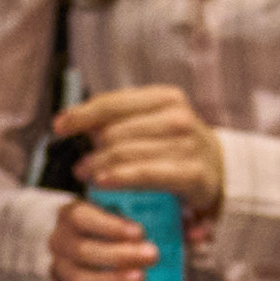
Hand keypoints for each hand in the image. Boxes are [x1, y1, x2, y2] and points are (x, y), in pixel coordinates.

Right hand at [44, 200, 161, 280]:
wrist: (96, 245)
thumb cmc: (118, 225)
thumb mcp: (132, 212)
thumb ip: (158, 215)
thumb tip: (195, 233)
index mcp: (72, 215)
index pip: (81, 217)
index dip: (108, 226)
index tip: (140, 232)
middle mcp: (61, 241)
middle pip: (82, 250)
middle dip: (118, 255)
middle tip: (152, 255)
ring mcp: (62, 269)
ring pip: (80, 279)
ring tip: (140, 279)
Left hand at [55, 83, 225, 212]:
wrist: (220, 167)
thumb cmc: (176, 144)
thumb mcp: (153, 121)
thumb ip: (120, 118)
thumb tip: (75, 123)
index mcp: (165, 97)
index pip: (112, 103)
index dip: (81, 114)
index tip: (59, 126)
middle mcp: (177, 117)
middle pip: (114, 132)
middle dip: (91, 149)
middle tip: (79, 164)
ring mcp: (186, 144)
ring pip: (125, 153)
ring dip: (99, 166)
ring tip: (86, 175)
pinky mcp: (191, 173)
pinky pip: (145, 175)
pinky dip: (120, 178)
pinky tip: (103, 182)